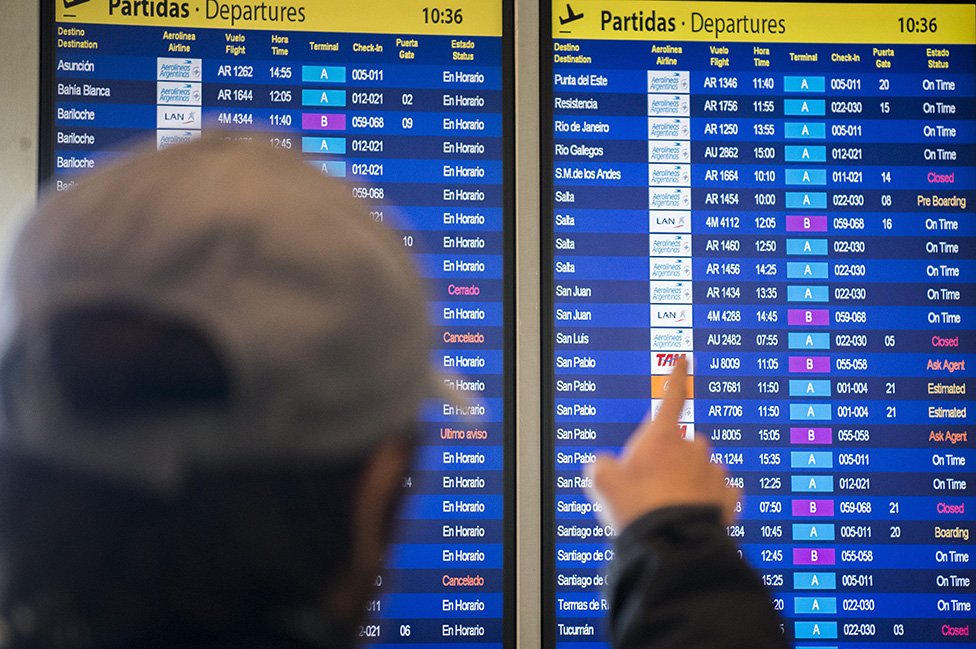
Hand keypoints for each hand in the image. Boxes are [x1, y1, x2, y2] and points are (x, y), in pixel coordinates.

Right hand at [585, 358, 739, 530]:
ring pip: (703, 468)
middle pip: (684, 442)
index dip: (676, 377)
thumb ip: (601, 465)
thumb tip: (603, 465)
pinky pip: (721, 492)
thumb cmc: (635, 508)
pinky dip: (710, 499)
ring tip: (671, 505)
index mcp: (662, 437)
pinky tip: (694, 512)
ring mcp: (712, 473)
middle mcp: (692, 449)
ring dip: (691, 480)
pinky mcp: (728, 498)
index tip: (684, 360)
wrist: (670, 544)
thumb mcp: (600, 483)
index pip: (671, 397)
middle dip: (672, 458)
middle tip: (652, 485)